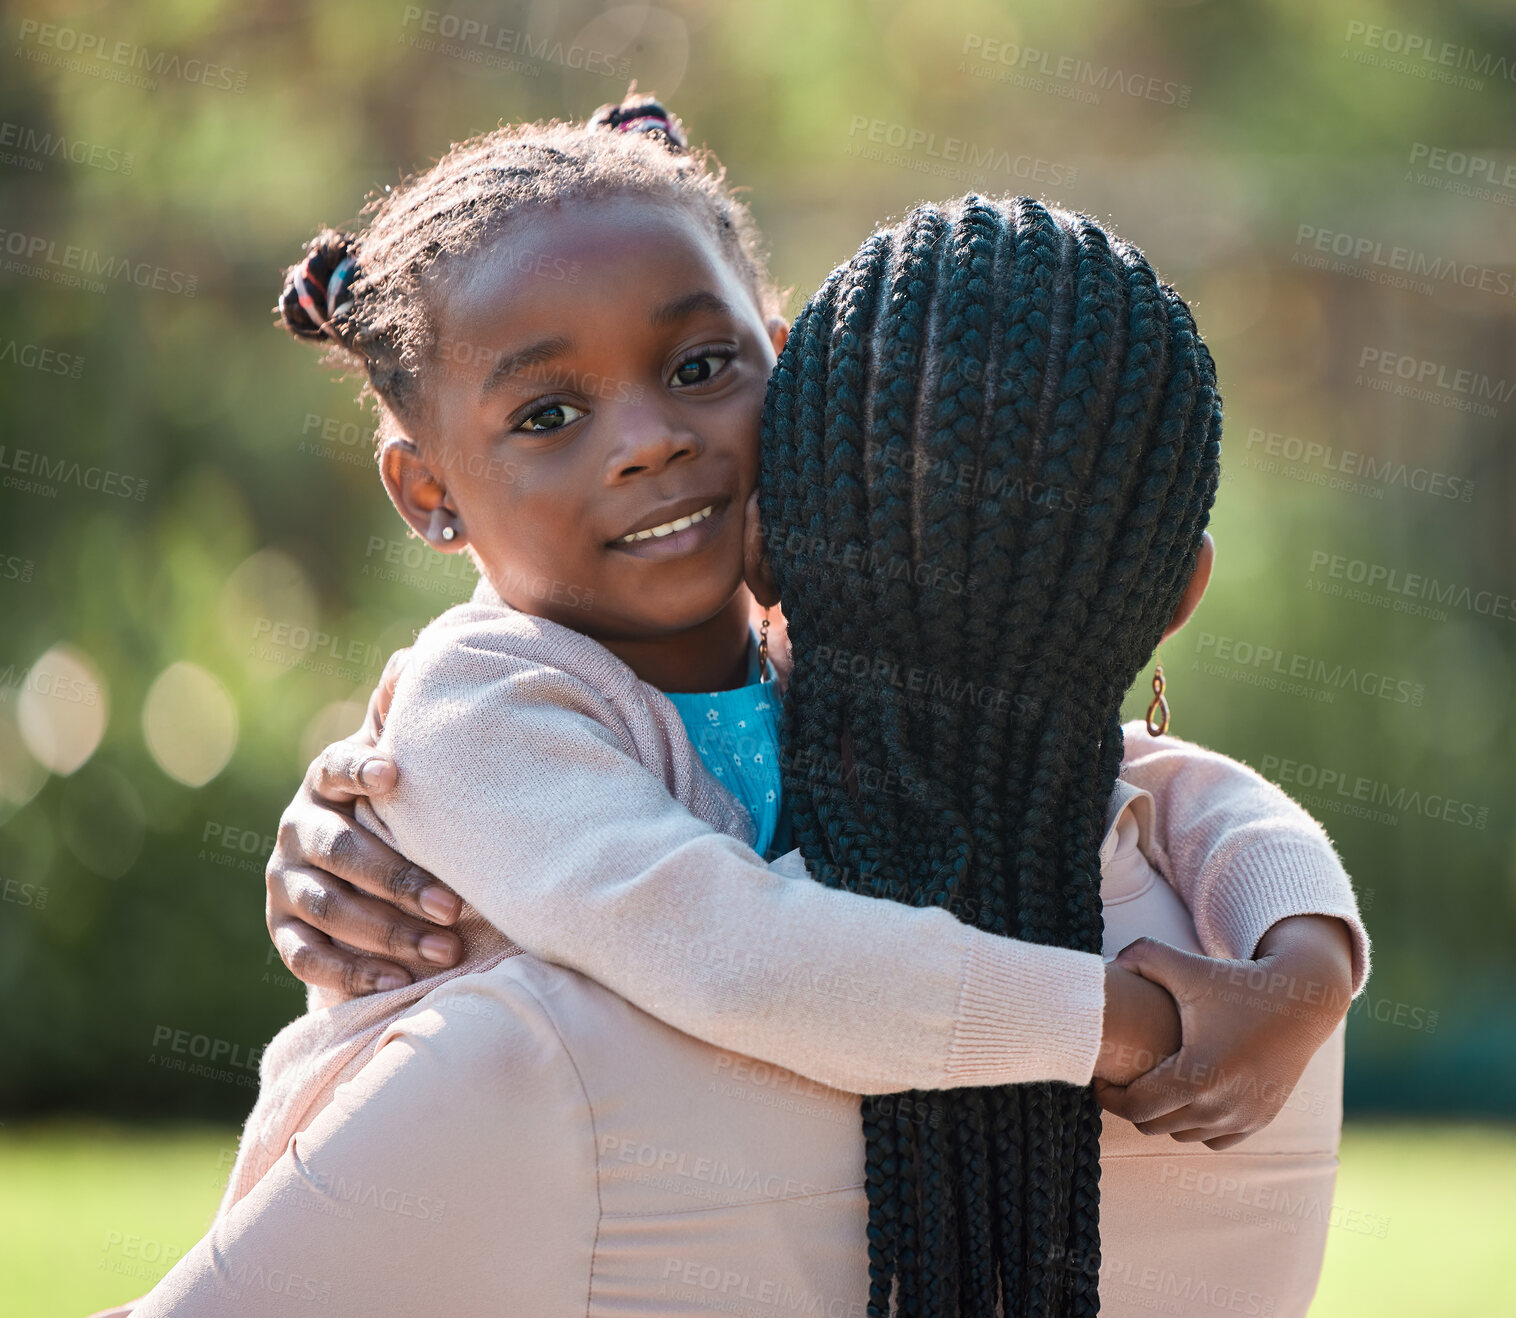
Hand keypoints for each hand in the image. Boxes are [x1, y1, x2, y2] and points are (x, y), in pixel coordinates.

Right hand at [265, 648, 463, 999]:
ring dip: (386, 934)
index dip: (360, 769)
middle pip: (339, 853)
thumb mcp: (409, 761)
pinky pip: (306, 958)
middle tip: (456, 907)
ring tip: (444, 950)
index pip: (335, 767)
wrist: (365, 864)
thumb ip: (405, 717)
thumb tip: (412, 658)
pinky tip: (398, 984)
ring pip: (328, 909)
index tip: (395, 773)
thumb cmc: (404, 804)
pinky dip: (350, 972)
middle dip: (398, 881)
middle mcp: (299, 827)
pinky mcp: (283, 930)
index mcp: (327, 780)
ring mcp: (286, 881)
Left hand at [1095, 916, 1353, 1149]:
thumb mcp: (1185, 964)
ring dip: (1162, 1116)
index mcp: (1197, 1074)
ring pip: (1182, 1134)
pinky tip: (1185, 1096)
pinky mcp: (1261, 1119)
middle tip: (1120, 1080)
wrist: (1302, 1001)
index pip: (1136, 1107)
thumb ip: (1140, 956)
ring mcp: (1244, 1117)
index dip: (1109, 1097)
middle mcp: (1222, 1105)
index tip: (1100, 1078)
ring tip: (1150, 1085)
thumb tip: (1109, 964)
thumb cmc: (1237, 982)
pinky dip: (1194, 1125)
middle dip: (1131, 1105)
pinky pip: (1214, 1140)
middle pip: (1154, 1125)